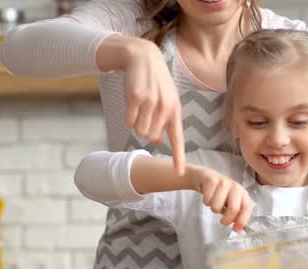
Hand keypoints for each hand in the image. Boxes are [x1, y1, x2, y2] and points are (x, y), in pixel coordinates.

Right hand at [122, 37, 184, 174]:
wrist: (142, 57)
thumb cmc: (154, 81)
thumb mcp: (165, 99)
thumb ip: (164, 121)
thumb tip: (159, 142)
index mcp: (175, 109)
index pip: (178, 138)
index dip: (178, 157)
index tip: (179, 173)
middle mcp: (165, 107)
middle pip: (151, 137)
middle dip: (145, 130)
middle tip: (145, 114)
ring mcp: (151, 103)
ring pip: (139, 130)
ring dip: (136, 123)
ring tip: (139, 106)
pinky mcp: (136, 98)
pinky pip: (129, 121)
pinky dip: (128, 116)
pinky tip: (132, 102)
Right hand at [189, 166, 252, 230]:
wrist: (205, 177)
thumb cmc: (220, 193)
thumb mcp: (230, 202)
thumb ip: (235, 213)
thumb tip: (237, 226)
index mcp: (242, 194)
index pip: (246, 208)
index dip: (242, 220)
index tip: (235, 229)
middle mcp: (235, 187)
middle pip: (234, 208)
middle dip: (227, 219)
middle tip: (222, 222)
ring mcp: (224, 182)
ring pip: (217, 206)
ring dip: (214, 208)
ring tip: (214, 204)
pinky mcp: (211, 180)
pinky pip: (207, 199)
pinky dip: (206, 202)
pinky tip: (207, 197)